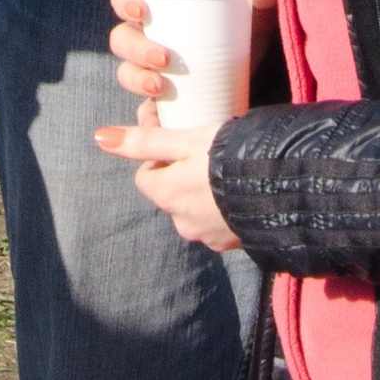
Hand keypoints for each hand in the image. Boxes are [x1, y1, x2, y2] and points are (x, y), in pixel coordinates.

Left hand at [93, 109, 240, 249]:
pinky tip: (241, 191)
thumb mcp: (184, 141)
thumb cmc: (227, 157)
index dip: (160, 155)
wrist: (280, 190)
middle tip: (206, 152)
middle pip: (171, 194)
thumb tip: (100, 137)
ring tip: (226, 170)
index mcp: (166, 196)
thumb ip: (144, 140)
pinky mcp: (233, 242)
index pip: (147, 175)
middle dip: (182, 176)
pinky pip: (220, 223)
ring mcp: (209, 237)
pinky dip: (224, 208)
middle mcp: (182, 223)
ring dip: (203, 194)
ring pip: (196, 209)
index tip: (181, 139)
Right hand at [105, 0, 276, 104]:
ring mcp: (154, 71)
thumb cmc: (248, 23)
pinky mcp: (166, 103)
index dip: (124, 2)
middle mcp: (149, 38)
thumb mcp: (256, 5)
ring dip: (137, 80)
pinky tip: (158, 122)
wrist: (262, 61)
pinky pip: (145, 113)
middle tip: (164, 59)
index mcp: (159, 8)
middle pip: (122, 40)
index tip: (142, 10)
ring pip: (127, 74)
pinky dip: (147, 119)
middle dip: (136, 50)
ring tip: (161, 87)